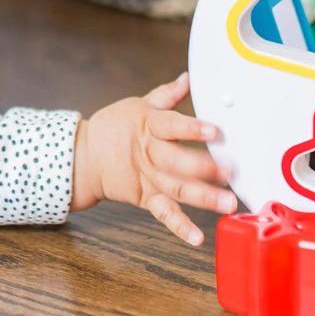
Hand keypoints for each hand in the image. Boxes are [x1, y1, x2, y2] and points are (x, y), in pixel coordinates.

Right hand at [70, 72, 236, 245]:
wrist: (84, 157)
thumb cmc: (114, 127)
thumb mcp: (139, 105)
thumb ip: (167, 95)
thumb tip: (189, 78)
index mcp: (149, 126)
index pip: (172, 126)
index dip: (192, 129)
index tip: (215, 131)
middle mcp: (150, 154)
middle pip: (178, 162)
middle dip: (204, 168)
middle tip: (231, 172)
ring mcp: (149, 179)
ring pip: (177, 189)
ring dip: (203, 198)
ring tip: (228, 204)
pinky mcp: (147, 198)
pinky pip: (165, 214)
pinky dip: (180, 227)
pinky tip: (198, 238)